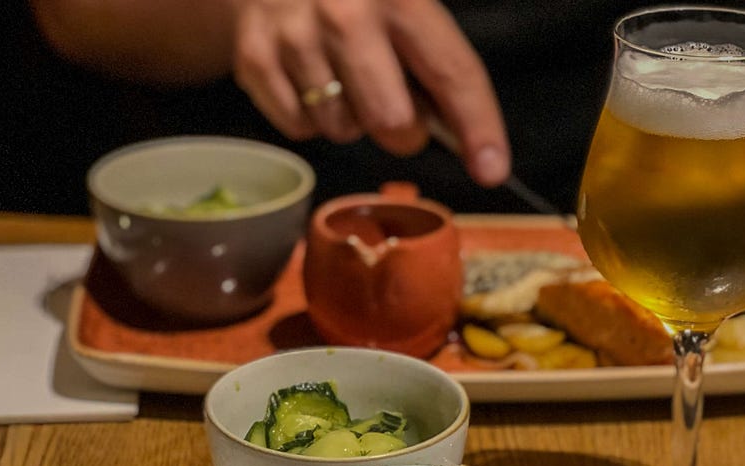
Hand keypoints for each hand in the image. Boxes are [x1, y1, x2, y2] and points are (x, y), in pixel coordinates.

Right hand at [232, 0, 509, 184]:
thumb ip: (437, 64)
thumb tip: (474, 144)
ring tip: (341, 79)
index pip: (451, 73)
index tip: (491, 170)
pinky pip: (299, 128)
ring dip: (351, 119)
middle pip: (391, 120)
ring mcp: (294, 34)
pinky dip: (310, 118)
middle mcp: (346, 11)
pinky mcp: (253, 57)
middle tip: (394, 108)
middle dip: (402, 131)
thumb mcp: (404, 8)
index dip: (478, 127)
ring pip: (342, 129)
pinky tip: (308, 80)